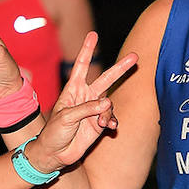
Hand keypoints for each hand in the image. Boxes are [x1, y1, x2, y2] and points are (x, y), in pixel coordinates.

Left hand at [25, 31, 137, 171]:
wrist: (55, 154)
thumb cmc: (54, 132)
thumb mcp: (66, 117)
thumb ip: (87, 109)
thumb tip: (107, 102)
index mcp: (73, 90)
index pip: (81, 66)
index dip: (87, 50)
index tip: (93, 35)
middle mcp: (85, 97)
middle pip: (106, 78)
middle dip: (120, 68)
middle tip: (135, 57)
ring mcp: (93, 110)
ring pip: (109, 103)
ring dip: (107, 112)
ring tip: (102, 123)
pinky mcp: (99, 124)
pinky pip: (111, 118)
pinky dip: (111, 121)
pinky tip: (109, 127)